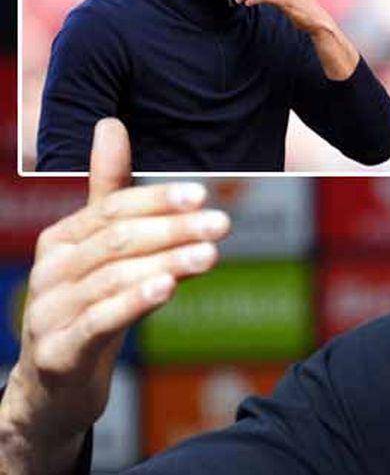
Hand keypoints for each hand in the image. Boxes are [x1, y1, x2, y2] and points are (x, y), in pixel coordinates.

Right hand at [0, 119, 230, 474]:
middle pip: (117, 240)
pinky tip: (168, 288)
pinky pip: (99, 321)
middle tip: (220, 223)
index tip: (201, 194)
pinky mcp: (58, 352)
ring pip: (113, 278)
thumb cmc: (88, 306)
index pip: (112, 209)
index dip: (157, 200)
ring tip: (210, 254)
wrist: (54, 386)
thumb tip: (111, 124)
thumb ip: (112, 193)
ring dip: (167, 263)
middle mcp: (51, 271)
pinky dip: (134, 302)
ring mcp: (49, 312)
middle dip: (173, 229)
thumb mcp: (104, 251)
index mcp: (62, 239)